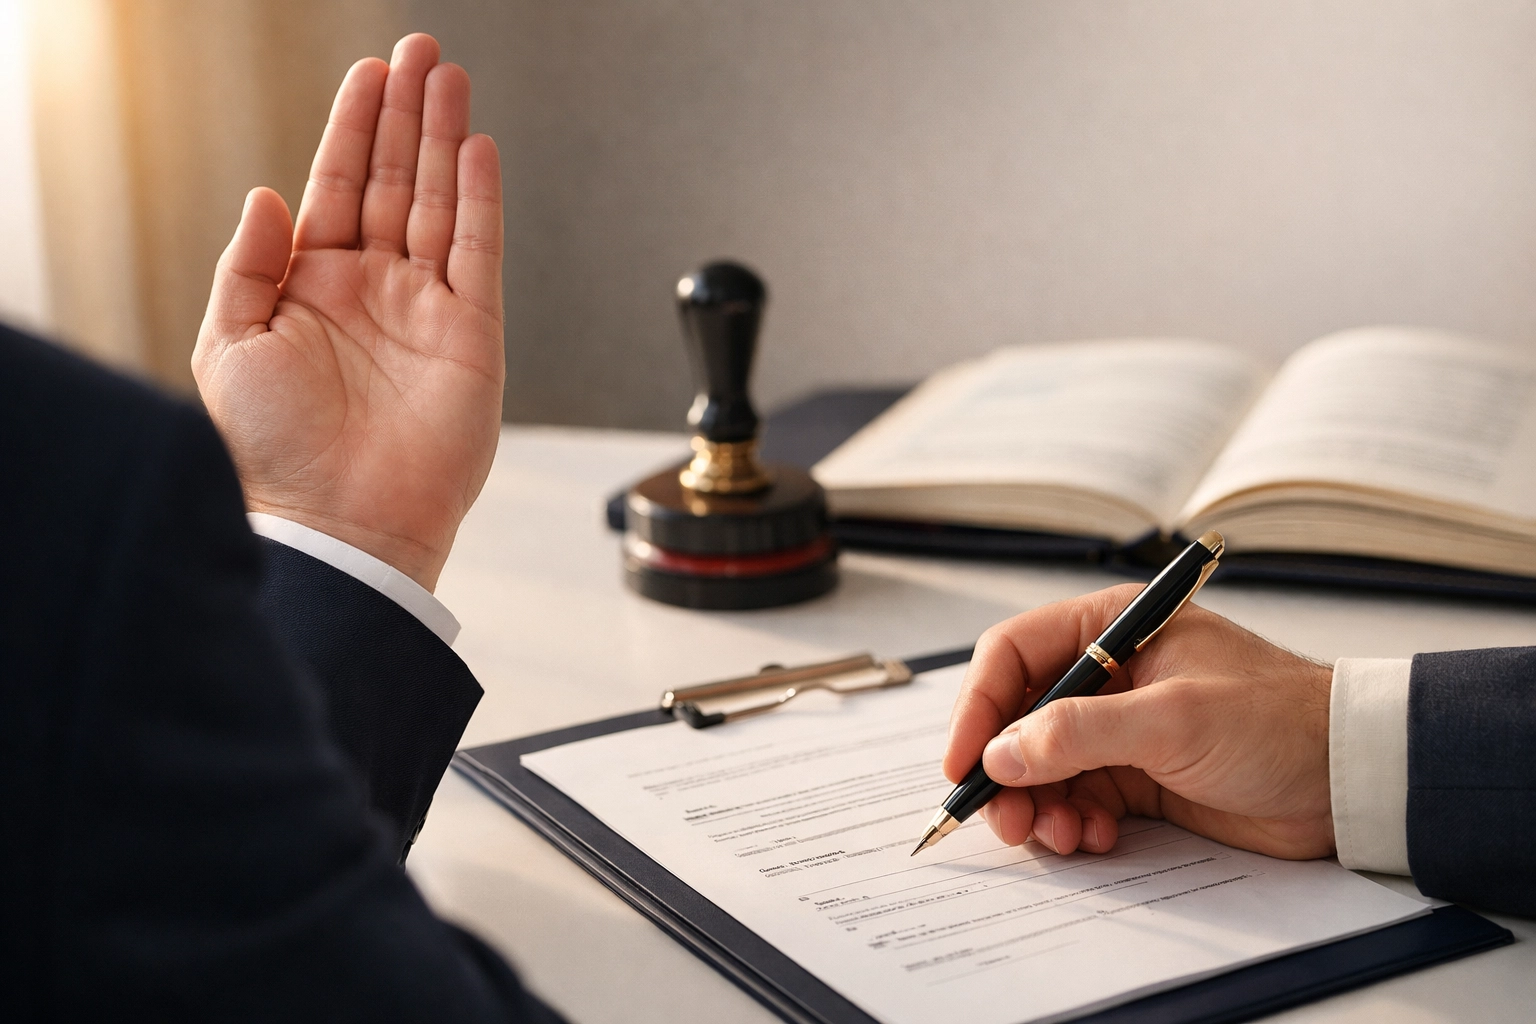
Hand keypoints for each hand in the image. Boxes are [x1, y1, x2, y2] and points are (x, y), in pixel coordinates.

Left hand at [192, 34, 502, 590]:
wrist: (338, 520)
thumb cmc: (274, 453)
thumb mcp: (228, 346)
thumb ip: (247, 265)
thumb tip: (269, 197)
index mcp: (313, 289)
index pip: (339, 187)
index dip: (353, 128)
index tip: (369, 74)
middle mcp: (373, 292)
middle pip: (395, 181)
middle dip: (407, 115)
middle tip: (421, 53)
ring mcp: (426, 311)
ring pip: (440, 204)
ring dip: (445, 140)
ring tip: (451, 80)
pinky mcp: (472, 336)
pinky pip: (479, 253)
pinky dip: (480, 200)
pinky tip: (478, 152)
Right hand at [943, 585, 1334, 859]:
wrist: (1351, 781)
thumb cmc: (1282, 721)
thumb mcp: (1175, 719)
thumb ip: (1082, 732)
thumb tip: (1004, 751)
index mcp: (1114, 628)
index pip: (1014, 654)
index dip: (978, 706)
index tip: (964, 760)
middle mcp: (1108, 674)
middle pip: (1018, 717)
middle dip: (1005, 770)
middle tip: (1004, 817)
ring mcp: (1119, 729)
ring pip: (1042, 766)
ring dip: (1037, 805)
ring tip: (1059, 835)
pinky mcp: (1136, 778)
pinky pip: (1075, 800)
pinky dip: (1072, 823)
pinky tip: (1094, 838)